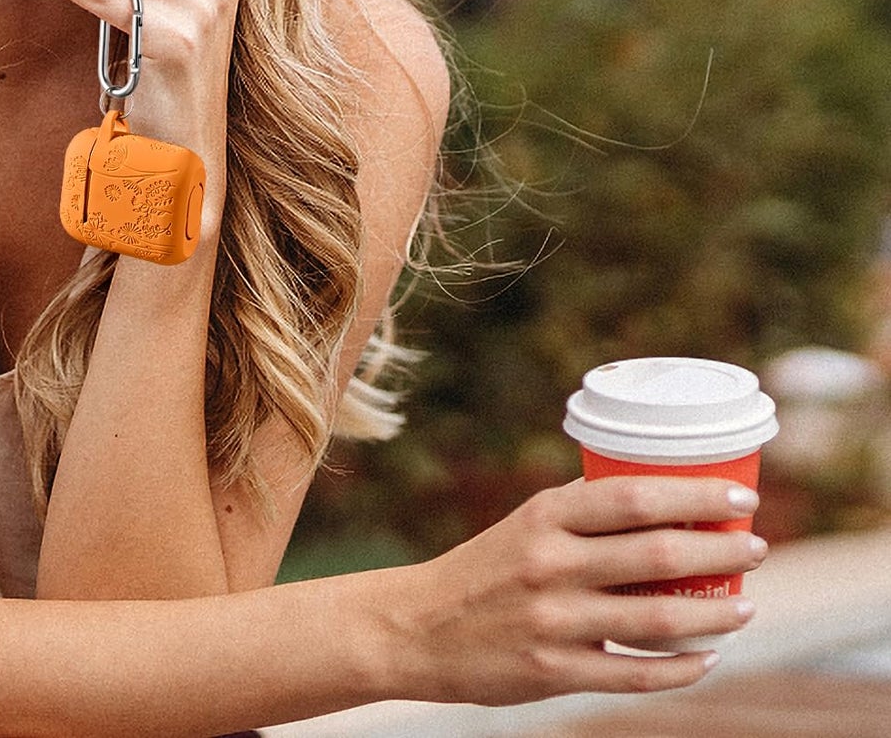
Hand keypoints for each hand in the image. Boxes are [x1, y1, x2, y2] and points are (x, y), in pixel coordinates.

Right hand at [389, 477, 766, 705]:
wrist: (418, 627)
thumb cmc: (485, 570)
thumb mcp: (524, 526)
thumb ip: (581, 516)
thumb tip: (656, 501)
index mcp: (543, 518)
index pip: (632, 498)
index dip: (694, 498)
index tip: (740, 499)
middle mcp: (550, 564)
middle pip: (656, 556)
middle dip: (719, 553)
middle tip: (754, 549)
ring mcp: (554, 621)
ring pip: (656, 621)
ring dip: (714, 614)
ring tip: (745, 606)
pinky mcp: (554, 672)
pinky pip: (635, 675)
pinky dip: (681, 668)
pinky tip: (707, 658)